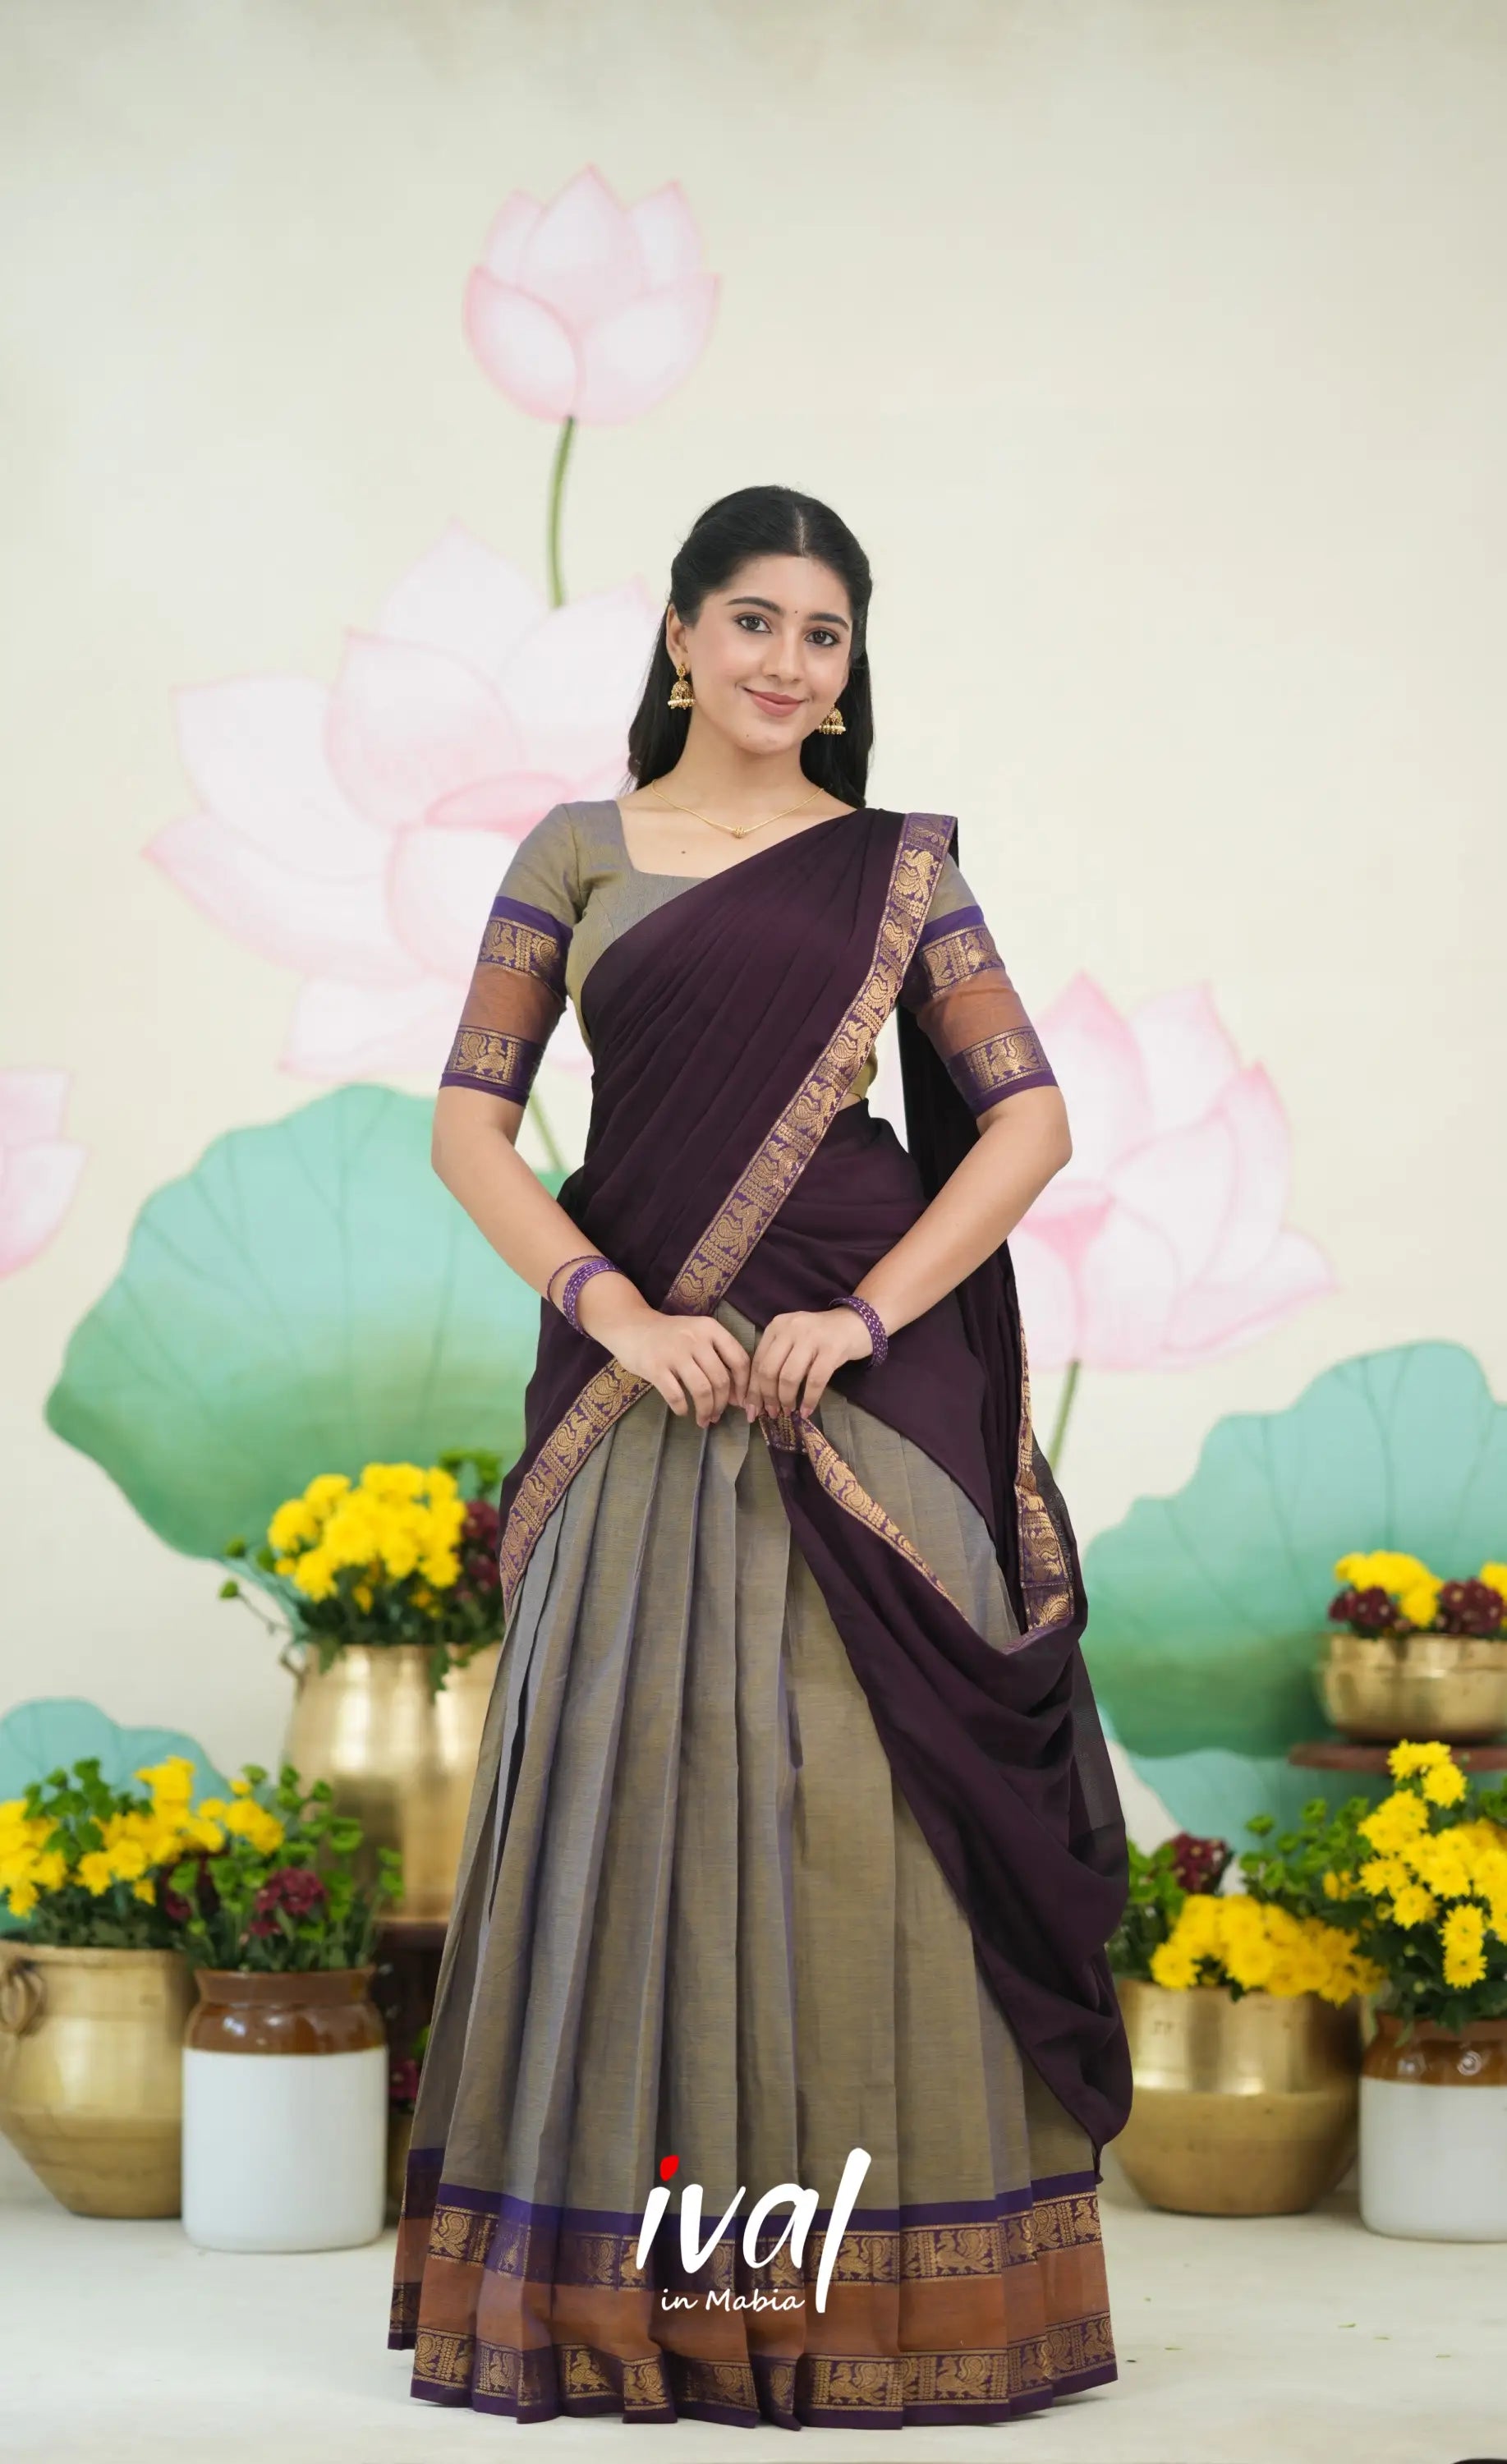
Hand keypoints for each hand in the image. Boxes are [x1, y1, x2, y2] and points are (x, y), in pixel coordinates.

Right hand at [577, 1279, 750, 1426]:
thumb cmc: (670, 1335)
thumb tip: (736, 1394)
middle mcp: (695, 1339)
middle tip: (717, 1415)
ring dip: (706, 1410)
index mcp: (710, 1329)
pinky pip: (676, 1395)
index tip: (740, 1402)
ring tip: (704, 1420)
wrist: (631, 1326)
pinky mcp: (655, 1367)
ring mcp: (674, 1353)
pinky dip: (682, 1408)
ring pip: (702, 1390)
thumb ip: (718, 1356)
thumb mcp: (698, 1334)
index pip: (739, 1360)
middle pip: (721, 1379)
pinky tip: (682, 1411)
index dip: (744, 1386)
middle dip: (722, 1404)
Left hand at [744, 1305, 874, 1421]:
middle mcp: (791, 1328)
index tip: (751, 1410)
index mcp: (777, 1326)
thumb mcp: (794, 1340)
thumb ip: (777, 1359)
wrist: (859, 1322)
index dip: (753, 1389)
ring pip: (789, 1377)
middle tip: (771, 1413)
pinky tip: (807, 1411)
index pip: (757, 1361)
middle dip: (767, 1397)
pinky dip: (809, 1400)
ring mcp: (812, 1337)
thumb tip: (759, 1397)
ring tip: (788, 1412)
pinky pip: (815, 1381)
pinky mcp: (832, 1348)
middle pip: (769, 1370)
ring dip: (786, 1399)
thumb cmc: (822, 1336)